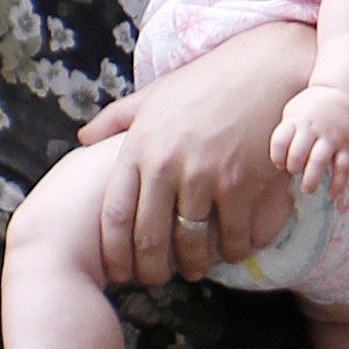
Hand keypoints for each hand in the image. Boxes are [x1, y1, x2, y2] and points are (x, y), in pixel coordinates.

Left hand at [74, 24, 313, 284]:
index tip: (119, 270)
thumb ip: (116, 119)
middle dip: (151, 270)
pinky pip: (231, 237)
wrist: (267, 68)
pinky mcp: (241, 184)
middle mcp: (166, 164)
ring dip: (193, 266)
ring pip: (190, 244)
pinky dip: (231, 251)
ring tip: (195, 270)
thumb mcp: (155, 96)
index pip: (115, 214)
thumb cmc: (208, 82)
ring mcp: (204, 175)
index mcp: (139, 146)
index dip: (115, 252)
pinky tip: (230, 250)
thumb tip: (81, 138)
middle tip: (156, 280)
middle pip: (149, 238)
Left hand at [272, 81, 348, 198]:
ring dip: (311, 178)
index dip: (277, 156)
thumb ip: (285, 133)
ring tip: (307, 189)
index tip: (279, 163)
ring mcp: (331, 138)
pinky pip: (343, 168)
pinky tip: (331, 195)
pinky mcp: (347, 146)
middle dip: (293, 166)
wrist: (344, 92)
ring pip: (319, 161)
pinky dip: (338, 183)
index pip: (280, 140)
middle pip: (298, 152)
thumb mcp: (293, 111)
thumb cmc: (312, 107)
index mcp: (297, 121)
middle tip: (294, 171)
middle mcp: (313, 129)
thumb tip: (278, 165)